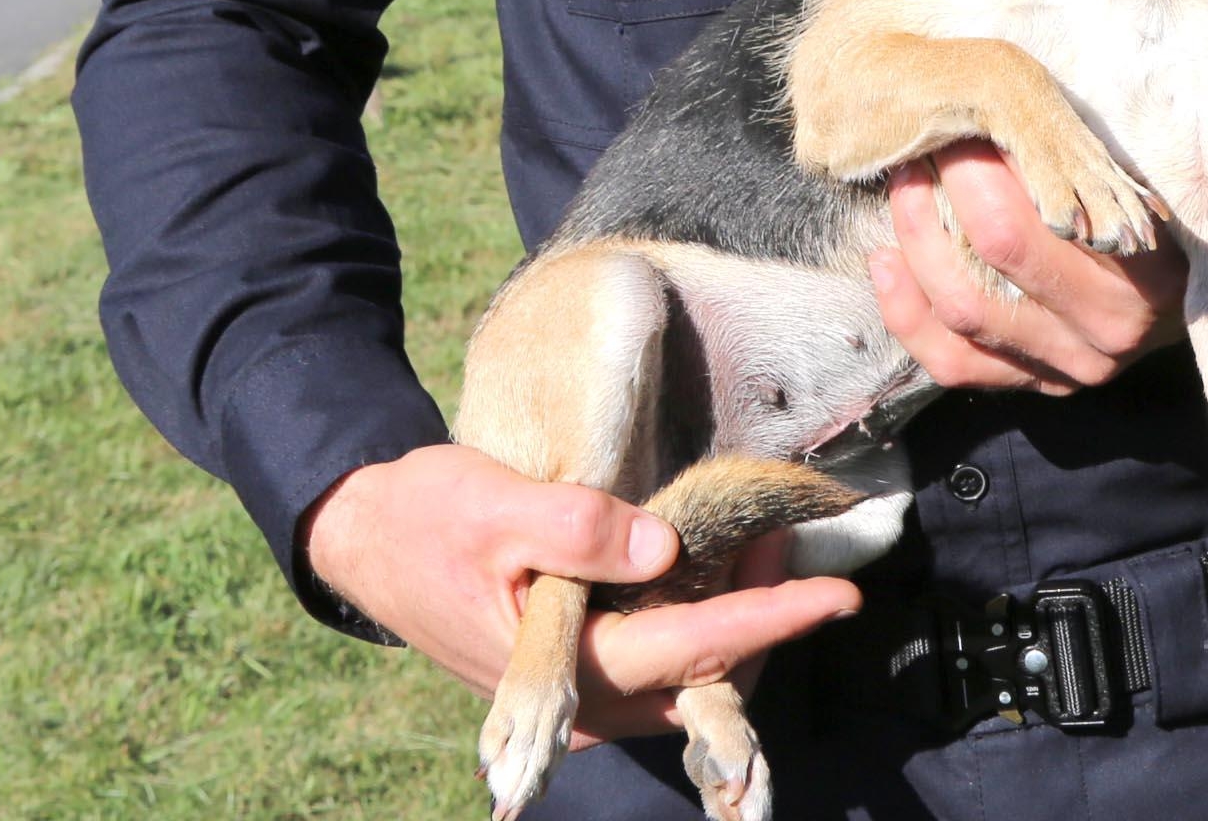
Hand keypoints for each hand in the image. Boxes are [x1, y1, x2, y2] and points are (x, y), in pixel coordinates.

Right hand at [302, 444, 861, 740]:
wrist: (369, 541)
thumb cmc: (429, 519)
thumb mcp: (497, 506)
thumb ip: (578, 528)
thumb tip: (662, 545)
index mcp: (569, 666)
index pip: (692, 649)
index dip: (771, 620)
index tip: (838, 595)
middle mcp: (585, 700)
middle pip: (705, 678)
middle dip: (765, 615)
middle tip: (790, 538)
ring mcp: (583, 696)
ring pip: (689, 677)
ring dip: (736, 619)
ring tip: (762, 544)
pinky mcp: (580, 675)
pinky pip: (662, 664)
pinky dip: (700, 620)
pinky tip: (710, 564)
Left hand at [868, 109, 1207, 393]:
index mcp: (1166, 280)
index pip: (1067, 230)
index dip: (1002, 179)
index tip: (978, 122)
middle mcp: (1117, 337)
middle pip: (998, 259)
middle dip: (952, 183)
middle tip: (937, 126)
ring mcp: (1069, 366)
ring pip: (963, 307)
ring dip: (918, 234)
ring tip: (910, 171)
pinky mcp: (1031, 379)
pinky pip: (949, 361)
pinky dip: (905, 307)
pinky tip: (885, 250)